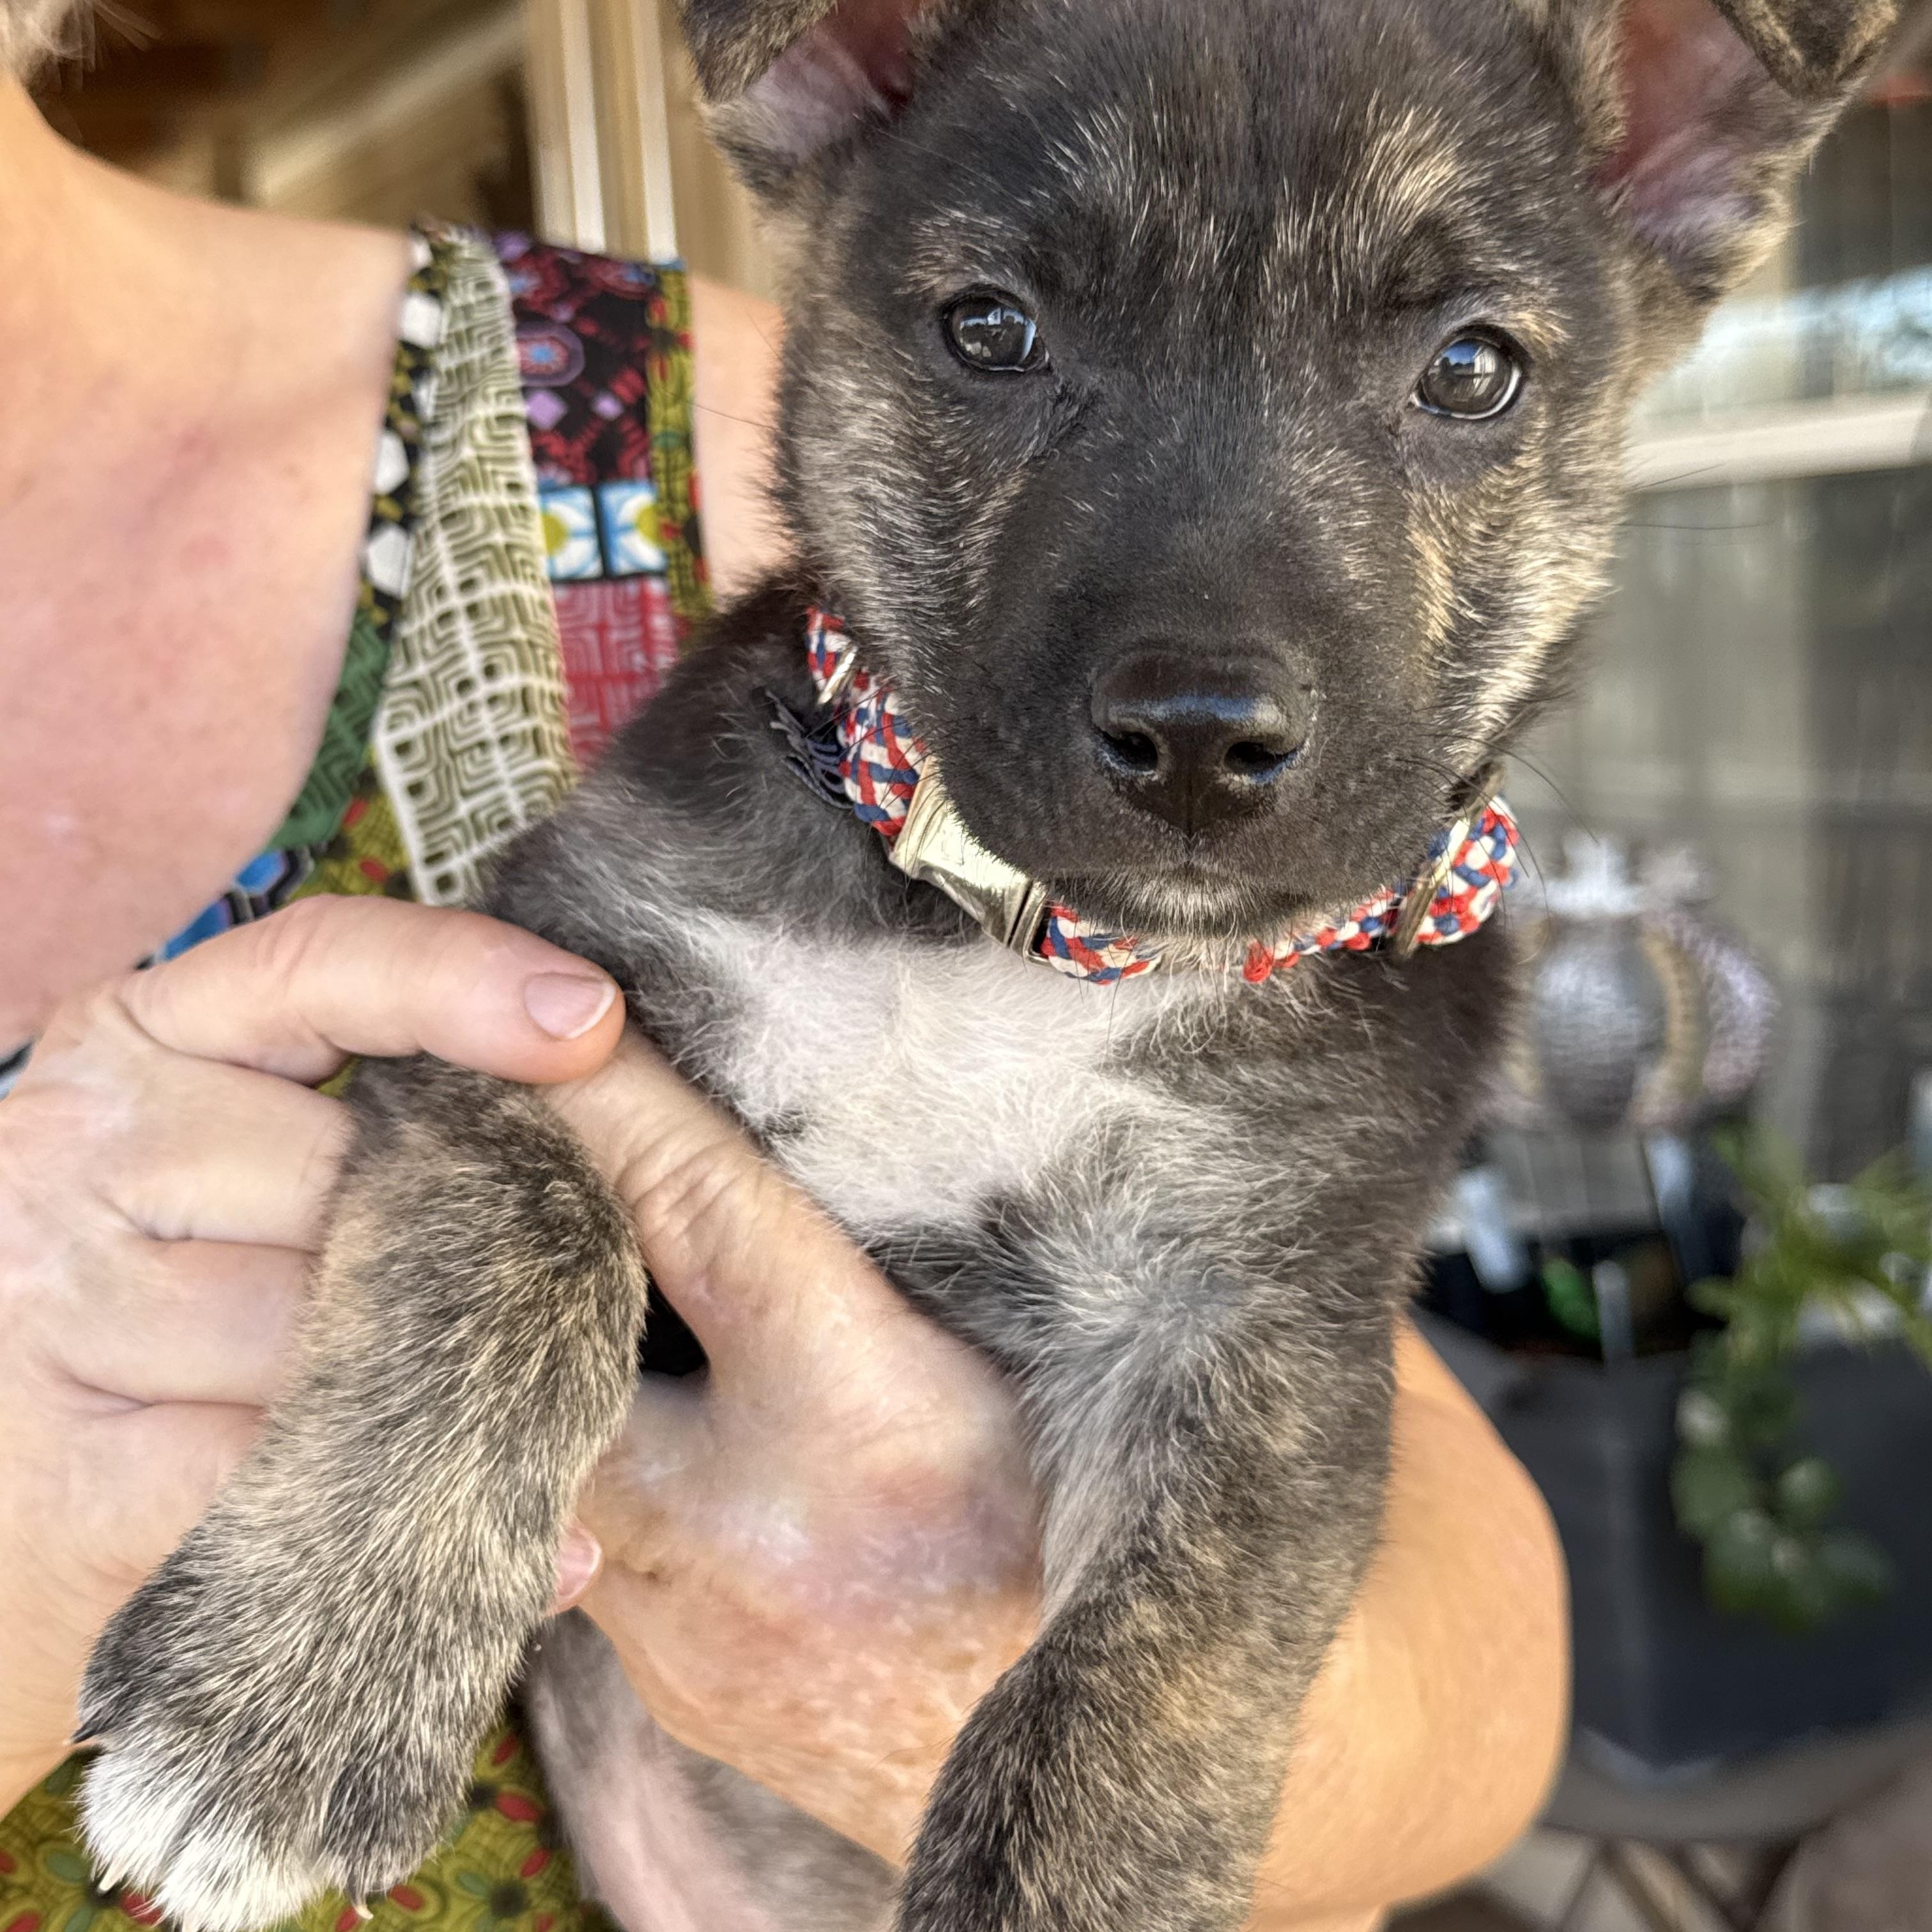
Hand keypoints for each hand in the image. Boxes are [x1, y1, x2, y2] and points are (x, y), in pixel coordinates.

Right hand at [0, 897, 626, 1808]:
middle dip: (458, 1251)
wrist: (22, 1505)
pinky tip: (469, 1537)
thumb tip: (597, 1058)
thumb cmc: (177, 1319)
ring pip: (332, 1327)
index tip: (593, 1020)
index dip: (467, 980)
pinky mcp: (69, 1469)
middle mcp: (78, 1140)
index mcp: (139, 1037)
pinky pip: (296, 1465)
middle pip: (360, 1169)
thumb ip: (383, 1116)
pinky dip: (401, 1507)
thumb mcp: (249, 1168)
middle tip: (472, 1310)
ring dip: (417, 1391)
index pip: (323, 964)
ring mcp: (55, 1300)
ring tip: (397, 1419)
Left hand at [552, 1039, 1567, 1924]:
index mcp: (870, 1419)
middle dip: (521, 1233)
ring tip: (563, 1266)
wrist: (1107, 1776)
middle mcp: (751, 1532)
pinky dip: (595, 1461)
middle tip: (492, 1135)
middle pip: (564, 1333)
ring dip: (552, 1353)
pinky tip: (636, 1413)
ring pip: (557, 1446)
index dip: (616, 1098)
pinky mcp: (662, 1688)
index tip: (555, 1015)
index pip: (698, 1209)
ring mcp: (684, 1632)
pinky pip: (585, 1542)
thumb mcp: (1052, 1364)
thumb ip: (953, 1245)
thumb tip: (888, 1092)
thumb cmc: (1101, 1528)